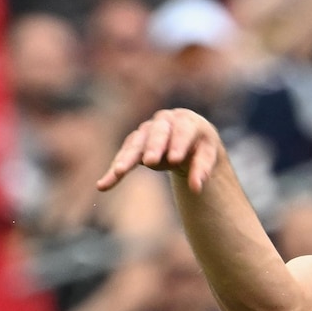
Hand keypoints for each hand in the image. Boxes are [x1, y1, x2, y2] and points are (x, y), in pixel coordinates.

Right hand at [100, 108, 226, 192]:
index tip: (175, 159)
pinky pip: (124, 156)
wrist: (187, 136)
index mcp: (186, 121)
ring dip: (127, 158)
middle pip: (158, 133)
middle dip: (153, 147)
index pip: (183, 131)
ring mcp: (147, 131)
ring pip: (136, 143)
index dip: (178, 144)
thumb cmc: (199, 146)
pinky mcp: (135, 143)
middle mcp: (164, 122)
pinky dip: (114, 170)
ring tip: (119, 172)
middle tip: (151, 161)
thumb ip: (202, 170)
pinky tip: (104, 185)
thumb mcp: (207, 155)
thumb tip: (196, 189)